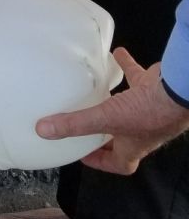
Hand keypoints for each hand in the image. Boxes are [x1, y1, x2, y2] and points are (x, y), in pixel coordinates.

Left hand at [36, 47, 188, 174]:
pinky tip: (115, 54)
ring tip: (95, 93)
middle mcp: (143, 130)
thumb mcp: (105, 119)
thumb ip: (74, 124)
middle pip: (123, 137)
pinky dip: (126, 66)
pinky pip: (138, 77)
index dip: (102, 163)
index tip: (84, 156)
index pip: (120, 164)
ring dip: (112, 100)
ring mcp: (150, 108)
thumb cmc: (148, 112)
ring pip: (129, 107)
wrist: (180, 91)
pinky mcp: (155, 88)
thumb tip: (43, 130)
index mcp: (133, 145)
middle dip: (105, 133)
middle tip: (86, 126)